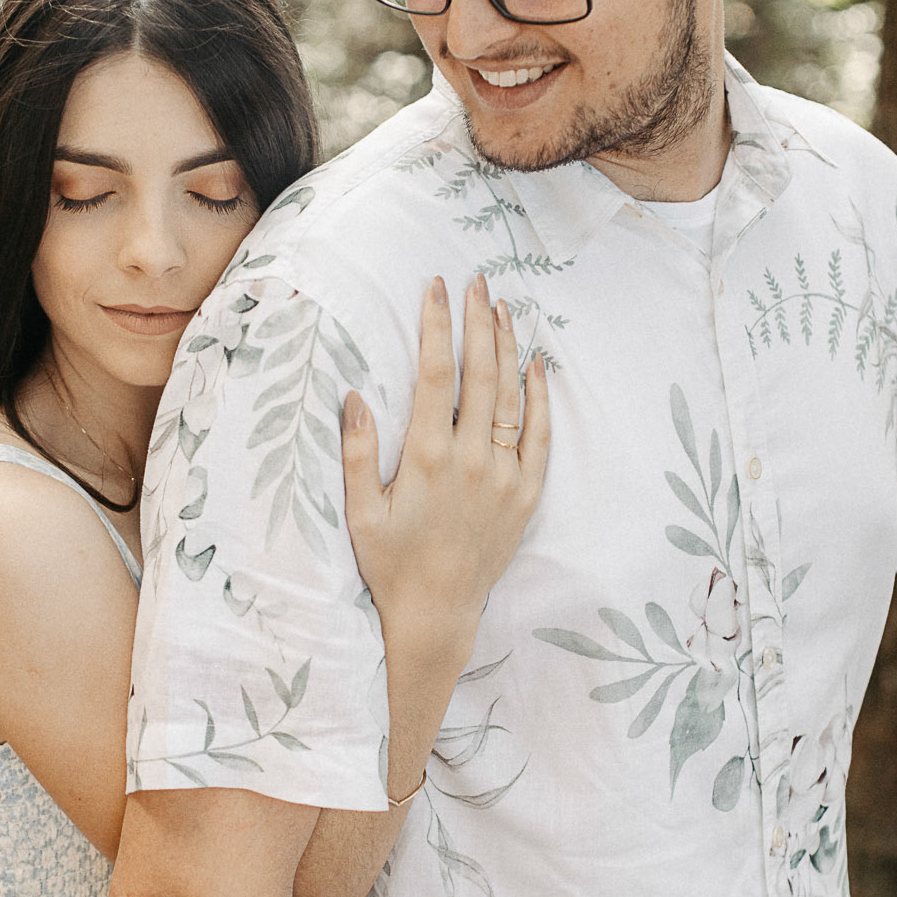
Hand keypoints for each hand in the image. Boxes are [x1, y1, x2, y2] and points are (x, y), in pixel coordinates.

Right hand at [341, 273, 549, 658]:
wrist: (437, 614)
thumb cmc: (390, 563)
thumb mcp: (360, 511)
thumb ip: (357, 451)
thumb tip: (355, 394)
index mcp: (427, 457)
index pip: (436, 373)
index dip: (438, 325)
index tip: (439, 288)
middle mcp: (472, 459)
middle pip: (481, 373)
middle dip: (479, 321)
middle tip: (479, 282)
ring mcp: (504, 476)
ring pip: (511, 396)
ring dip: (509, 347)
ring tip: (505, 307)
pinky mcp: (526, 495)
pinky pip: (540, 436)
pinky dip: (541, 397)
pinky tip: (540, 364)